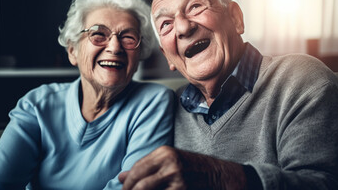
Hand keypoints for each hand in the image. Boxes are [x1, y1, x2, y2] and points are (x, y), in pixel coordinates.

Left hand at [119, 146, 246, 189]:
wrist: (218, 175)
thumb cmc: (191, 168)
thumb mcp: (168, 162)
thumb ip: (144, 167)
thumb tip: (120, 177)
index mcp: (163, 152)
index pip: (137, 168)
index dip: (127, 181)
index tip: (123, 189)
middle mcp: (168, 162)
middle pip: (138, 180)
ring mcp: (176, 177)